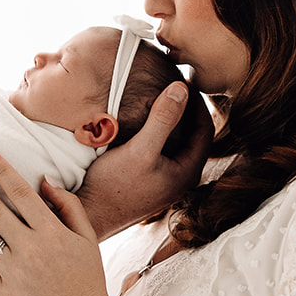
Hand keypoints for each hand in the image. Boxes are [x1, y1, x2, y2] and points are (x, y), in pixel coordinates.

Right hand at [78, 82, 212, 238]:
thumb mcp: (140, 149)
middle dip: (185, 109)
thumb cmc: (113, 186)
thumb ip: (162, 119)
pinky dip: (157, 131)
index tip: (184, 80)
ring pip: (176, 142)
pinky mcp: (150, 179)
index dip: (197, 102)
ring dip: (170, 120)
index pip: (205, 128)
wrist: (90, 215)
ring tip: (158, 96)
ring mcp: (166, 180)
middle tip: (173, 84)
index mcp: (188, 172)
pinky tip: (142, 120)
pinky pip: (161, 149)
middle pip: (193, 135)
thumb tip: (182, 88)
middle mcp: (181, 178)